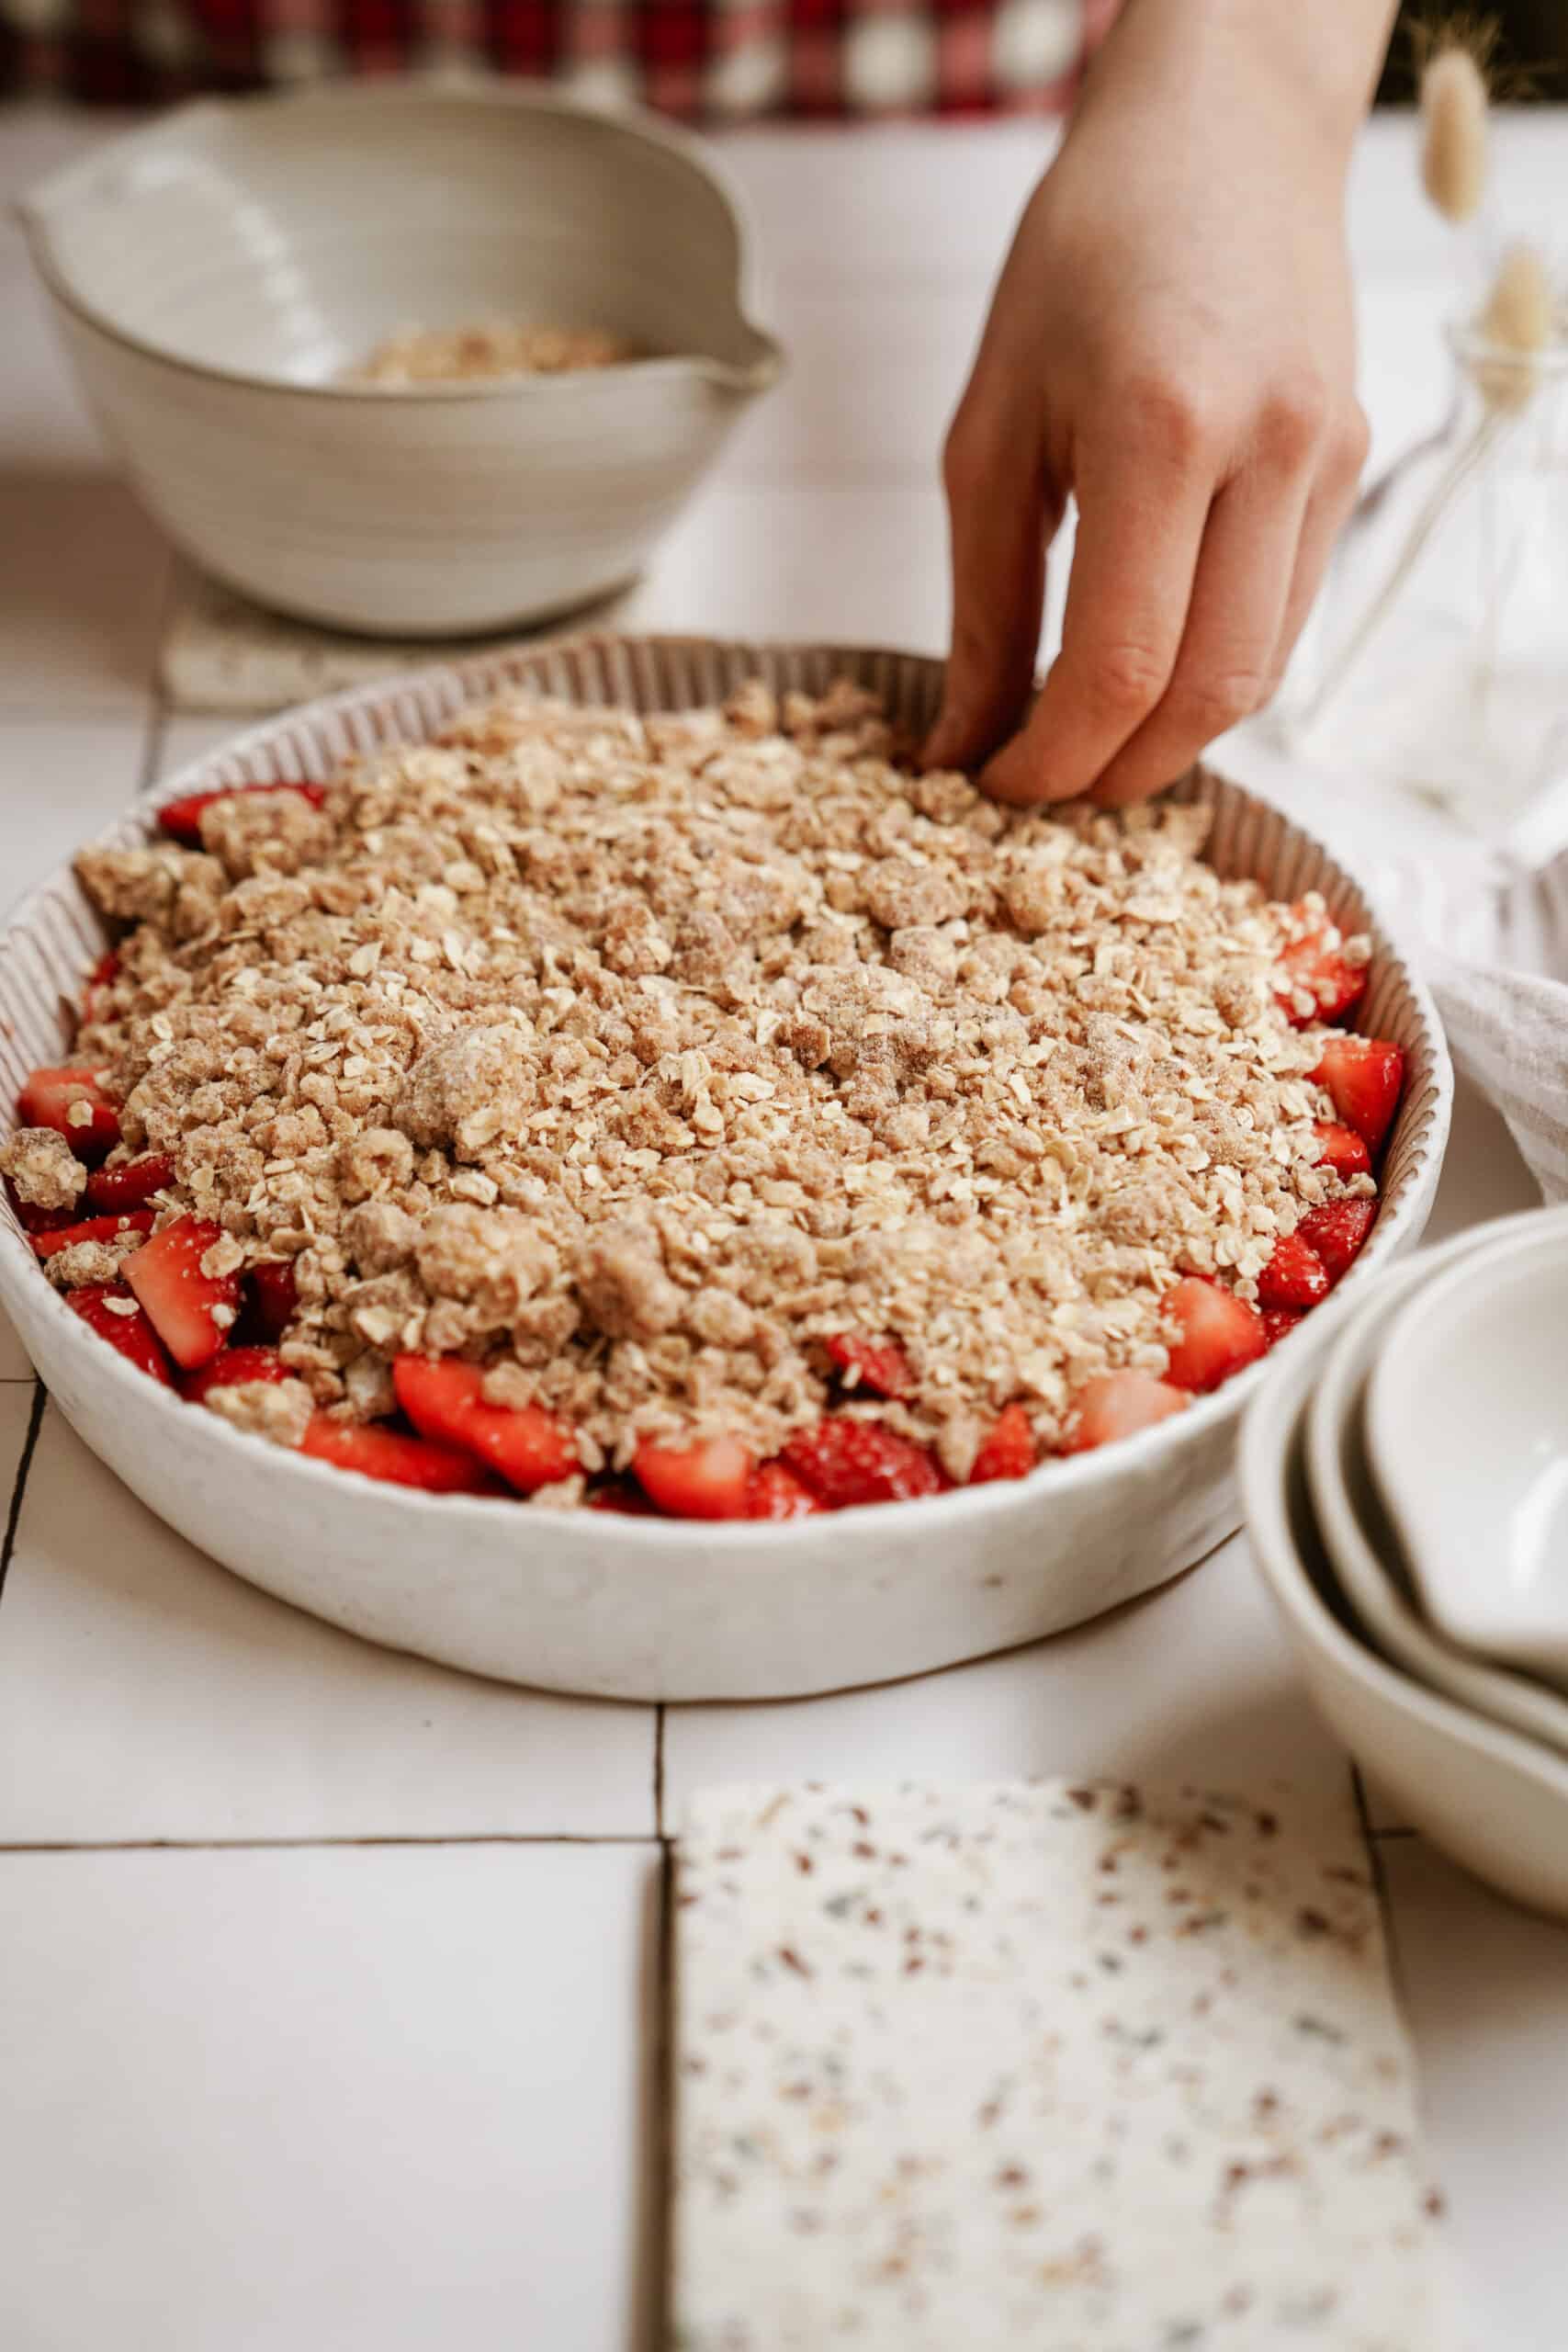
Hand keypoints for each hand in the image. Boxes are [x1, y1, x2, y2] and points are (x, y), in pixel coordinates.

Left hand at [927, 0, 1387, 806]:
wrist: (1220, 135)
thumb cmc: (1081, 262)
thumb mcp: (990, 430)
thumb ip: (981, 605)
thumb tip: (960, 748)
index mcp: (1160, 428)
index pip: (1119, 666)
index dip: (1053, 758)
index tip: (992, 785)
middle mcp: (1269, 449)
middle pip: (1206, 695)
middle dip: (1115, 772)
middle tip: (1041, 790)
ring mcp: (1328, 459)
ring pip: (1260, 675)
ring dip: (1170, 739)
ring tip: (1088, 747)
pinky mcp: (1352, 466)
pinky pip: (1285, 618)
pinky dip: (1213, 676)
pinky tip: (1149, 677)